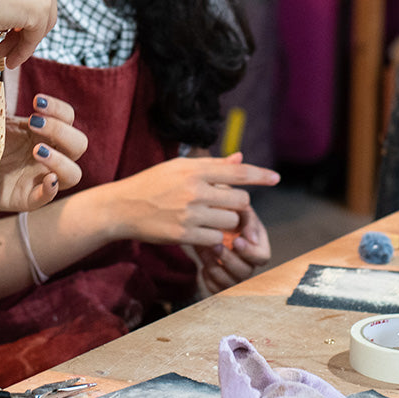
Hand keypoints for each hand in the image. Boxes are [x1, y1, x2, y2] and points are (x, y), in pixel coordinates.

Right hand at [0, 0, 57, 65]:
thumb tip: (14, 15)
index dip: (19, 3)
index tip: (8, 20)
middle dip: (21, 24)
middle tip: (5, 42)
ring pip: (40, 18)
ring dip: (22, 39)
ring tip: (4, 54)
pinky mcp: (41, 6)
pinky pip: (35, 34)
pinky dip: (24, 49)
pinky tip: (10, 61)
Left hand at [0, 93, 82, 212]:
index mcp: (42, 132)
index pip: (67, 117)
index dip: (58, 108)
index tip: (36, 102)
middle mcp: (49, 154)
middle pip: (78, 143)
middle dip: (60, 130)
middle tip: (34, 122)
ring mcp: (41, 176)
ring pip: (73, 173)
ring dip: (61, 160)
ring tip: (36, 150)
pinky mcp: (30, 197)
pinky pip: (49, 196)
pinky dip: (51, 188)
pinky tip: (45, 179)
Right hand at [106, 153, 279, 247]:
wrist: (122, 207)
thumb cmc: (152, 183)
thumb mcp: (179, 167)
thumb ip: (212, 165)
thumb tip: (239, 158)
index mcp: (194, 170)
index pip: (236, 172)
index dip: (260, 175)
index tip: (276, 178)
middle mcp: (194, 190)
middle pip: (239, 200)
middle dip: (236, 204)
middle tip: (222, 205)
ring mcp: (189, 214)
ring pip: (230, 222)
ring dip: (226, 223)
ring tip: (209, 219)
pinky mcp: (183, 235)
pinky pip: (216, 239)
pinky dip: (213, 238)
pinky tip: (199, 231)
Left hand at [191, 205, 271, 293]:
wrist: (209, 221)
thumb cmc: (229, 214)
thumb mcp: (241, 211)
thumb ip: (249, 221)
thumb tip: (252, 239)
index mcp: (258, 247)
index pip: (262, 257)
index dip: (249, 252)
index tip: (236, 240)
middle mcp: (249, 265)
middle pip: (245, 272)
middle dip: (228, 259)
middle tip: (215, 245)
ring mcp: (235, 276)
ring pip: (229, 283)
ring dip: (215, 268)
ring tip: (203, 251)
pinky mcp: (220, 284)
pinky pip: (215, 289)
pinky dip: (207, 278)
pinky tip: (202, 264)